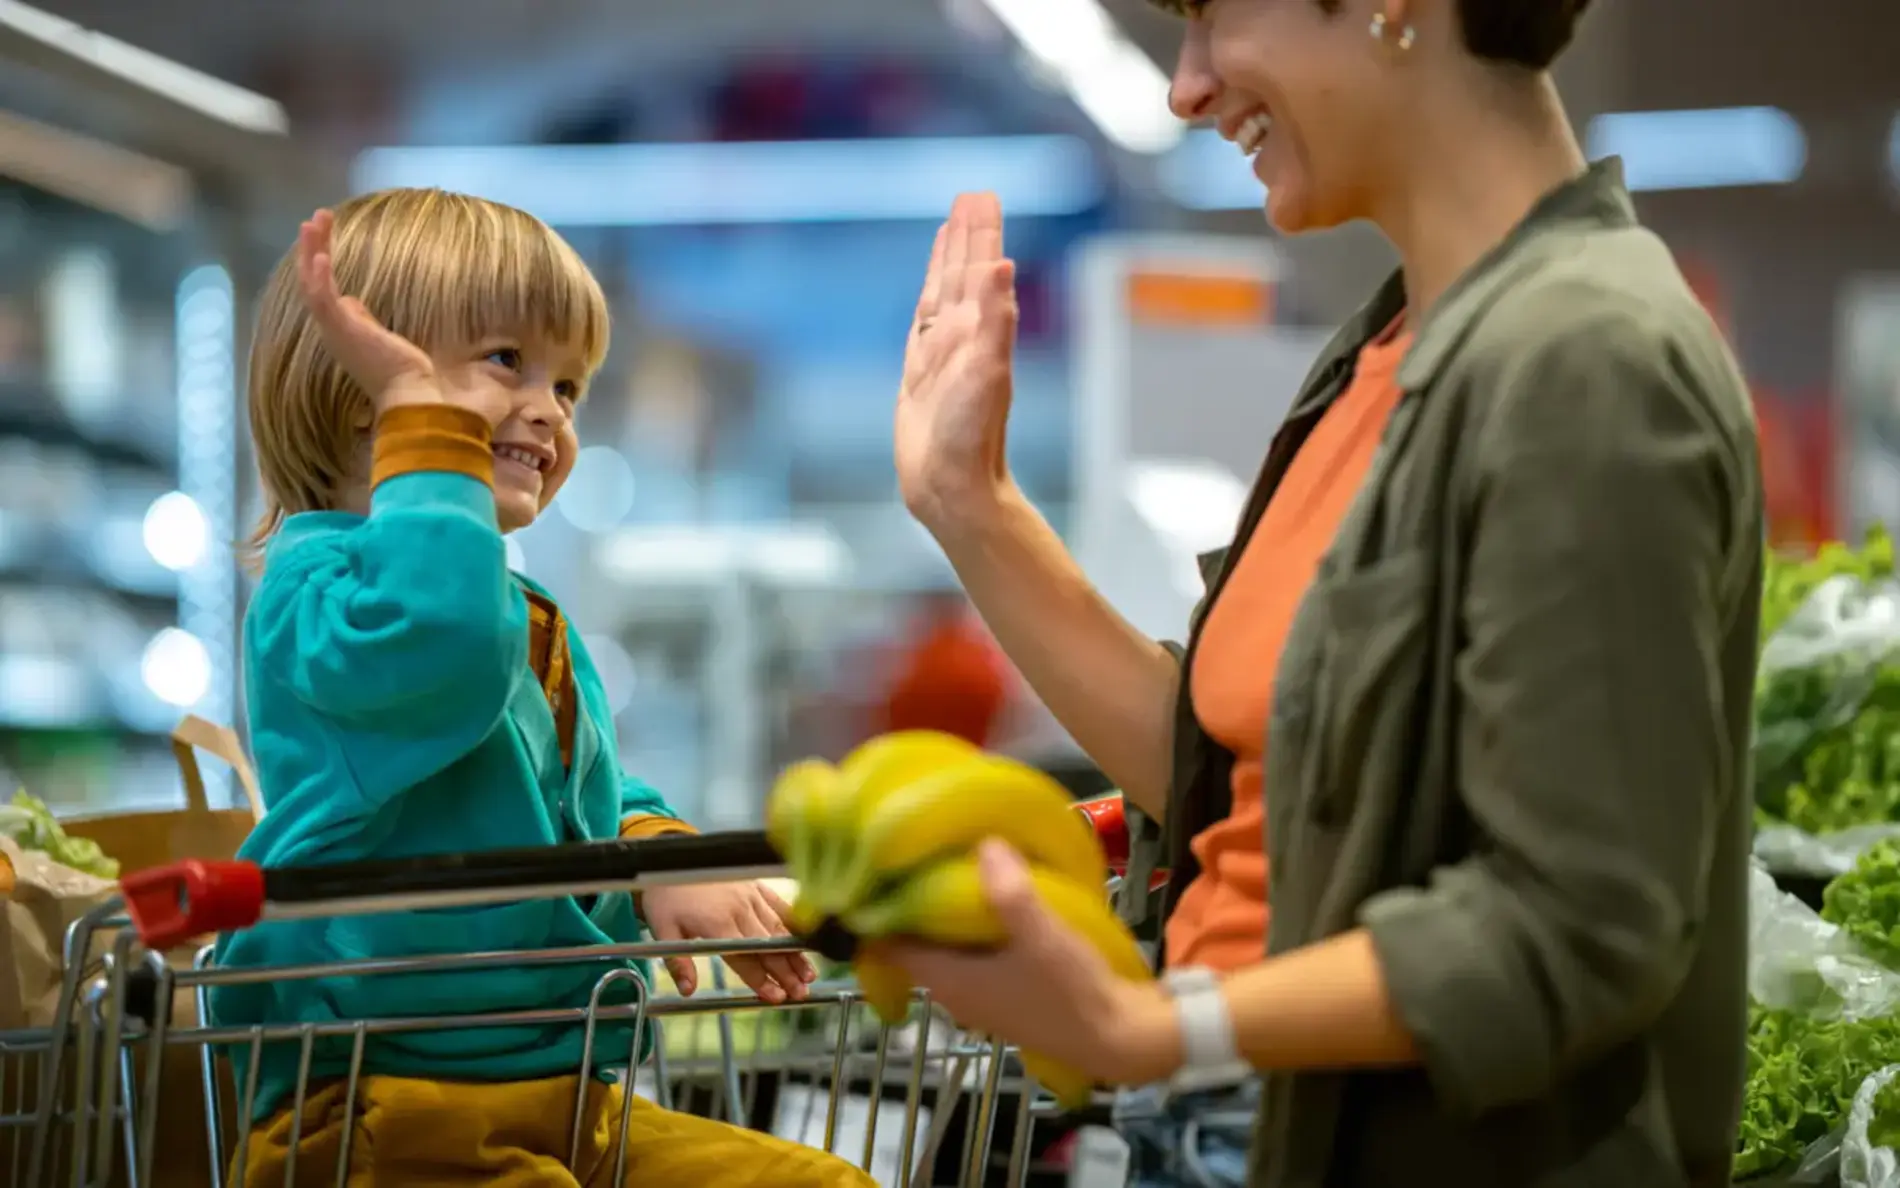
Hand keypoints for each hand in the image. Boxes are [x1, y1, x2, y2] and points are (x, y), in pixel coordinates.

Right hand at [294, 209, 506, 423]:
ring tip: (312, 222)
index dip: (318, 264)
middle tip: (315, 219)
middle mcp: (332, 330)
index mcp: (341, 331)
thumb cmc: (404, 373)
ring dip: (311, 251)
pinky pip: (322, 299)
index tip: (322, 242)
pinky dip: (319, 276)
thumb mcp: (381, 338)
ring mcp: (335, 330)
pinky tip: (319, 255)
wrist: (412, 398)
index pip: (323, 291)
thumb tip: (352, 302)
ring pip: (312, 284)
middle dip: (311, 248)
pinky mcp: (342, 330)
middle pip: (311, 282)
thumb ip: (364, 320)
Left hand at [641, 880, 816, 1004]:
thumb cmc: (666, 893)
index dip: (761, 980)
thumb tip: (687, 991)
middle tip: (801, 993)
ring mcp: (751, 896)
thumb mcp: (662, 928)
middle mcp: (739, 910)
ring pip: (778, 929)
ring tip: (809, 973)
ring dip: (795, 952)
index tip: (776, 998)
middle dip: (786, 973)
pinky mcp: (755, 886)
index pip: (744, 959)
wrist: (673, 856)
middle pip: (768, 947)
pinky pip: (779, 905)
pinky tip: (807, 936)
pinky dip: (794, 922)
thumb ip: (678, 961)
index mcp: (717, 924)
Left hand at [876, 840, 1182, 1085]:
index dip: (877, 906)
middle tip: (920, 849)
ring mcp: (980, 994)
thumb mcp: (1040, 936)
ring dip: (947, 911)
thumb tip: (984, 843)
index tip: (881, 863)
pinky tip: (995, 894)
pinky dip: (974, 926)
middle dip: (914, 899)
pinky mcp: (1005, 992)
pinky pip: (973, 952)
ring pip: (946, 945)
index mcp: (946, 979)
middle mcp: (953, 991)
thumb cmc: (1071, 993)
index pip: (887, 943)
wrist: (1118, 1039)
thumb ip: (1010, 892)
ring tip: (955, 860)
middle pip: (915, 939)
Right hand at [894, 192, 1019, 533]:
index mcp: (981, 330)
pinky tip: (931, 286)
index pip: (982, 268)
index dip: (980, 232)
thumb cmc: (970, 437)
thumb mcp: (987, 374)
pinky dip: (929, 295)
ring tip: (952, 223)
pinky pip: (925, 321)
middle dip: (968, 233)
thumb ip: (996, 320)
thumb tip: (1005, 264)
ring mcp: (943, 352)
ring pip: (945, 291)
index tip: (981, 196)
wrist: (950, 486)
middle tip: (972, 194)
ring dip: (950, 258)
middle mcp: (965, 336)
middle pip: (966, 271)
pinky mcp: (921, 372)